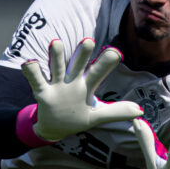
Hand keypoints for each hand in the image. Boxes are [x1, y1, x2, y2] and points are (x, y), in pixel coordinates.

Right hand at [17, 38, 142, 142]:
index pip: (98, 72)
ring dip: (56, 56)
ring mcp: (56, 85)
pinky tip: (29, 62)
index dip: (105, 63)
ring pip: (56, 68)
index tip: (116, 52)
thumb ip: (115, 112)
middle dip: (82, 53)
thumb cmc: (76, 117)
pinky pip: (36, 80)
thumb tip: (140, 111)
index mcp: (86, 86)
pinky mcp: (42, 92)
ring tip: (55, 43)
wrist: (53, 127)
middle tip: (88, 41)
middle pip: (78, 64)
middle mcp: (72, 82)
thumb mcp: (96, 116)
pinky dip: (32, 72)